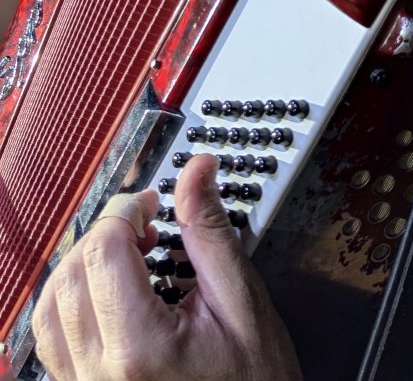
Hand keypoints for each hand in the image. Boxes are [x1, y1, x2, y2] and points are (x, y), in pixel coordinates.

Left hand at [32, 154, 301, 380]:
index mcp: (141, 349)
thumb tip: (196, 170)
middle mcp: (101, 374)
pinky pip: (52, 338)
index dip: (125, 211)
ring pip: (52, 304)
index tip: (152, 205)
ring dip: (83, 265)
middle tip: (145, 226)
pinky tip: (108, 292)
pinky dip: (71, 301)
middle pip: (71, 271)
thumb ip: (210, 231)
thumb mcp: (242, 299)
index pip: (103, 251)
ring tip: (127, 258)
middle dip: (106, 234)